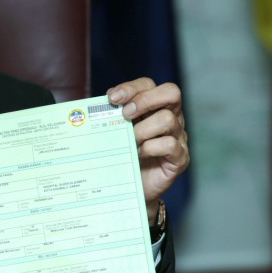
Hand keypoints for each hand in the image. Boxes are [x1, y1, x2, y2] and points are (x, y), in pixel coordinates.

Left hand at [107, 78, 189, 224]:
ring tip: (130, 141)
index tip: (111, 98)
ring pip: (167, 120)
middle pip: (171, 92)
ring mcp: (178, 137)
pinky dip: (150, 148)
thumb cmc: (122, 155)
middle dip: (145, 100)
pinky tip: (138, 154)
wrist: (131, 187)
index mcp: (154, 106)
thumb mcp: (114, 132)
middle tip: (125, 115)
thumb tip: (92, 106)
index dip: (131, 88)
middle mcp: (171, 117)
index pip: (148, 85)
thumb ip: (109, 116)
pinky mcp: (180, 158)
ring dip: (143, 130)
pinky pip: (170, 144)